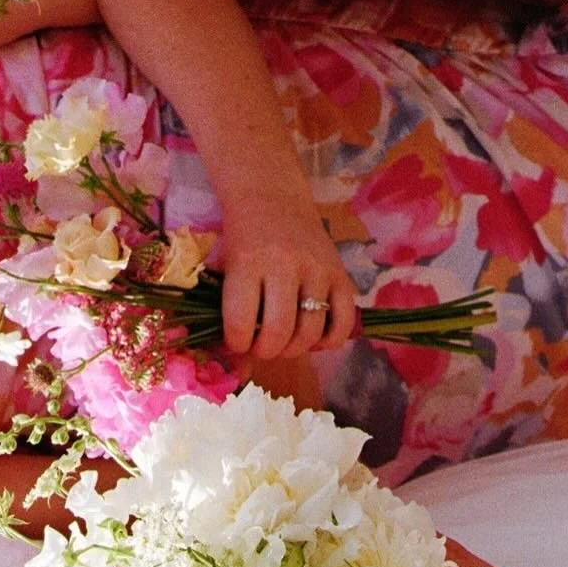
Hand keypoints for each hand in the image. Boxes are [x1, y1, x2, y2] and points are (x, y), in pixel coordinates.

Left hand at [220, 199, 359, 360]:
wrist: (271, 197)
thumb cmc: (242, 241)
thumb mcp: (224, 271)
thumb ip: (225, 317)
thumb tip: (238, 369)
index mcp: (248, 263)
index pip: (241, 324)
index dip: (237, 343)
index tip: (238, 340)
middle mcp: (285, 265)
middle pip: (279, 333)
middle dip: (266, 351)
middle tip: (262, 345)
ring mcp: (317, 269)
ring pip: (310, 332)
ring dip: (294, 348)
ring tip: (284, 340)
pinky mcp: (340, 273)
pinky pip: (343, 322)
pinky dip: (329, 340)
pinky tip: (314, 337)